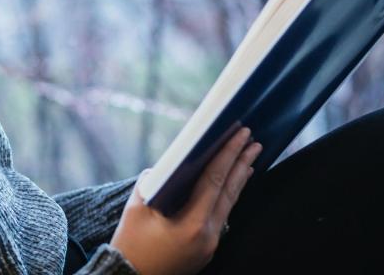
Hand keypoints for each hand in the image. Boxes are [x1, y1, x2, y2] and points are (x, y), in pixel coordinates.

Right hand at [110, 127, 261, 274]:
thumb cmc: (131, 244)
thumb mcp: (137, 208)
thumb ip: (154, 181)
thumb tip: (171, 166)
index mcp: (192, 224)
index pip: (214, 180)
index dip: (228, 154)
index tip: (240, 134)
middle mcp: (208, 235)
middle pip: (229, 192)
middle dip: (241, 163)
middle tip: (252, 140)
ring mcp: (210, 244)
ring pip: (229, 205)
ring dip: (238, 179)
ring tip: (250, 158)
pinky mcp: (206, 248)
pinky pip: (222, 216)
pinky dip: (228, 196)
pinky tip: (232, 185)